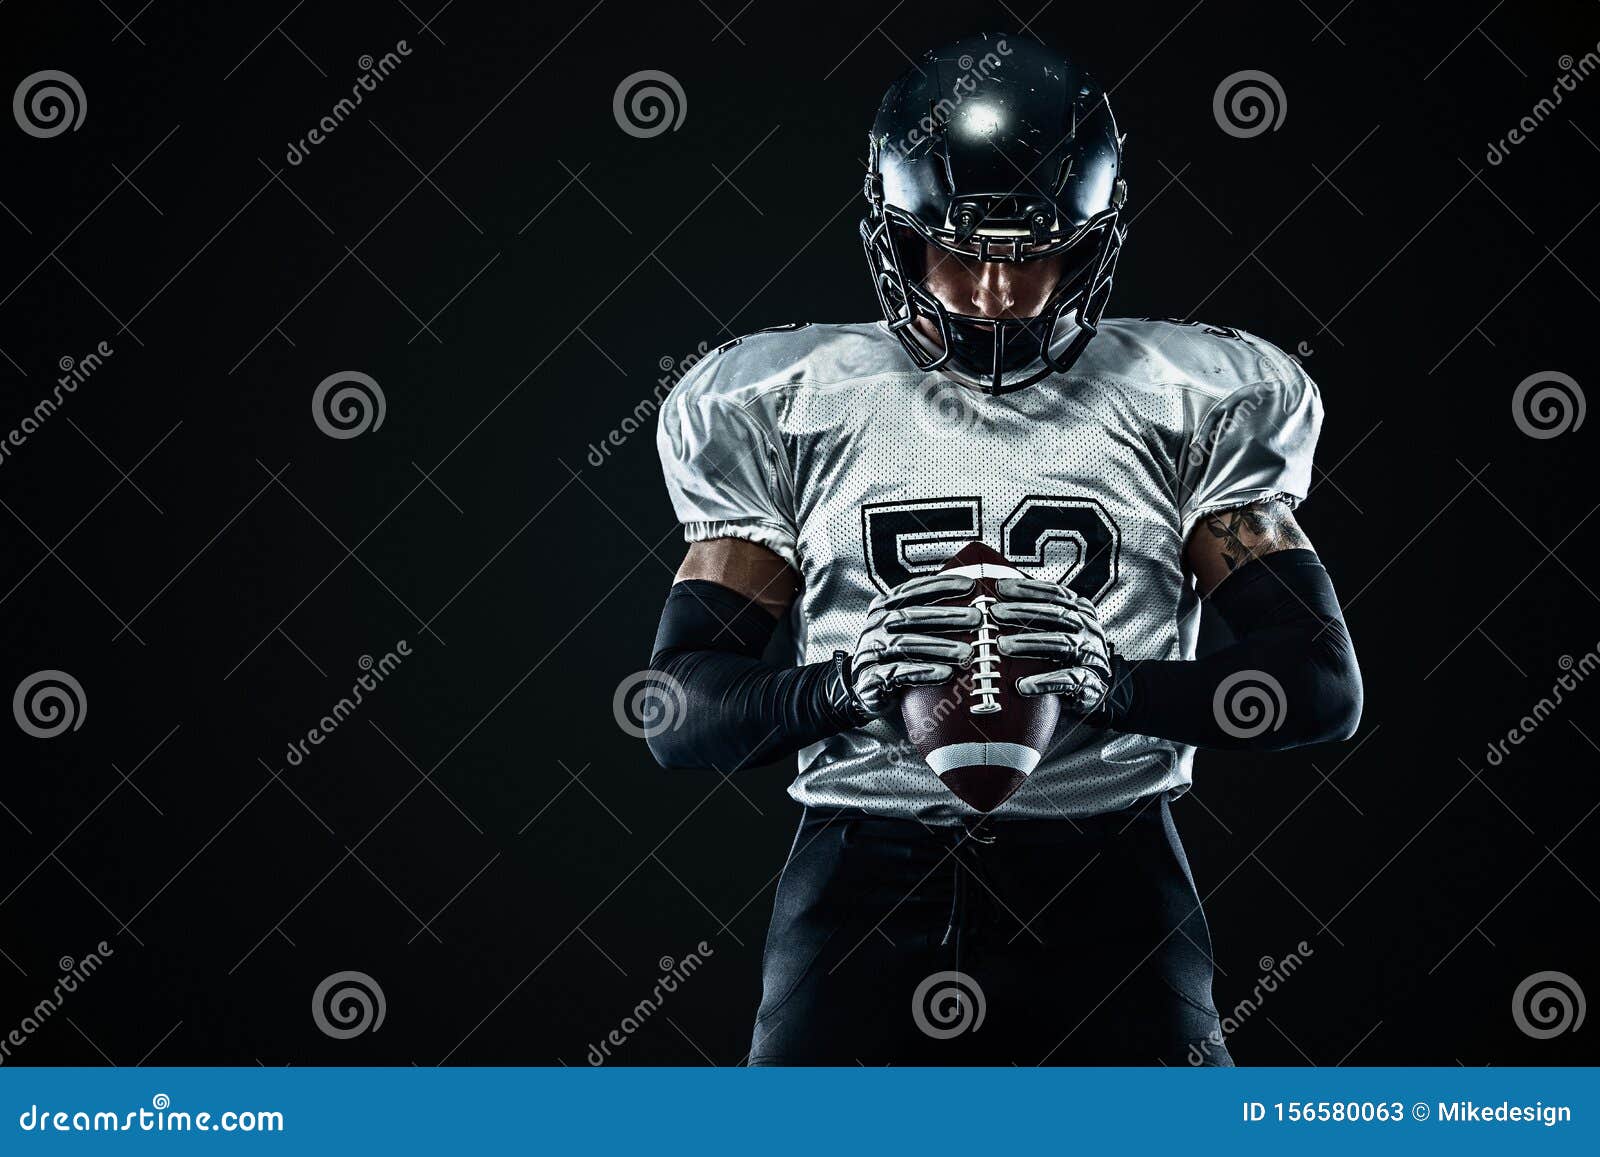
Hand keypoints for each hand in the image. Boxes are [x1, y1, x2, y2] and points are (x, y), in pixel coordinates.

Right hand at [848, 572, 978, 716]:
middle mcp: (874, 627)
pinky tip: (946, 673)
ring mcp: (868, 653)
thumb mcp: (909, 633)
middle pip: (910, 616)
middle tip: (977, 618)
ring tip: (967, 653)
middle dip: (946, 615)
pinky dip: (922, 672)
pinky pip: (895, 673)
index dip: (940, 586)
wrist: (868, 693)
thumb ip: (929, 617)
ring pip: (904, 644)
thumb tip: (972, 601)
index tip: (969, 586)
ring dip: (939, 647)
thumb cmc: (897, 659)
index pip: (911, 591)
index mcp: (883, 609)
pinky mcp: (868, 679)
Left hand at [990, 577, 1112, 714]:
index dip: (1030, 588)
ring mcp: (1092, 656)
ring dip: (1030, 643)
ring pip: (1062, 643)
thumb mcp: (1052, 635)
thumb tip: (994, 606)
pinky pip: (1069, 679)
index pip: (1057, 594)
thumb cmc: (1064, 662)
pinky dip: (1045, 681)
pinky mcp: (1091, 683)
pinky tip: (1023, 685)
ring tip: (1003, 645)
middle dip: (1024, 612)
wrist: (1087, 697)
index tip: (1001, 587)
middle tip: (996, 613)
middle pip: (1057, 614)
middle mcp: (1089, 631)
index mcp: (1081, 614)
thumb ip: (1034, 620)